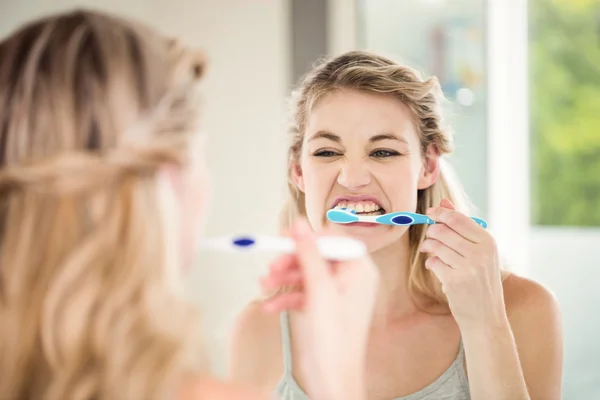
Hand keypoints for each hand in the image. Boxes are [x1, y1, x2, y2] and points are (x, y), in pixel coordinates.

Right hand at [260, 218, 377, 399]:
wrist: (333, 378)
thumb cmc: (336, 337)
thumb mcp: (319, 289)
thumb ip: (309, 254)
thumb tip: (300, 224)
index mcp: (360, 270)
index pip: (333, 240)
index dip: (308, 237)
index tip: (284, 236)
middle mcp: (351, 279)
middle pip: (317, 256)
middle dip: (291, 261)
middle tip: (271, 265)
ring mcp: (337, 294)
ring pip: (307, 275)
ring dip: (284, 279)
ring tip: (263, 285)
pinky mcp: (325, 307)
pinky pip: (304, 293)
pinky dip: (287, 297)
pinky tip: (269, 306)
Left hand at [421, 199, 506, 329]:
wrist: (486, 317)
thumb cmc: (481, 281)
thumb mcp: (479, 252)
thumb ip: (462, 226)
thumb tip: (444, 202)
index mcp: (489, 242)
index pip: (458, 218)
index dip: (439, 213)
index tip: (430, 213)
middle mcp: (481, 253)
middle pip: (443, 230)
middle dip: (432, 231)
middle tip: (430, 238)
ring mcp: (468, 267)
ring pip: (436, 245)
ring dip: (428, 247)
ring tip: (430, 252)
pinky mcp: (455, 281)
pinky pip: (433, 262)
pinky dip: (431, 263)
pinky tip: (438, 269)